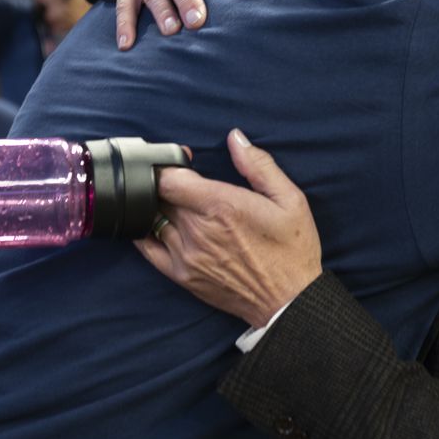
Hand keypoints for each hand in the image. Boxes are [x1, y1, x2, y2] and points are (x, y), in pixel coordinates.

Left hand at [135, 129, 322, 327]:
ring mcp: (186, 255)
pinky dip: (146, 232)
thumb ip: (259, 165)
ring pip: (152, 219)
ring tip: (179, 206)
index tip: (183, 164)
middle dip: (167, 185)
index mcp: (221, 206)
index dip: (171, 166)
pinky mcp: (181, 275)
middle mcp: (198, 230)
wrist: (289, 301)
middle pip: (159, 196)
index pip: (170, 178)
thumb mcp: (289, 200)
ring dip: (159, 208)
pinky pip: (148, 248)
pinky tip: (158, 225)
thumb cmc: (292, 250)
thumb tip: (236, 137)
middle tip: (185, 184)